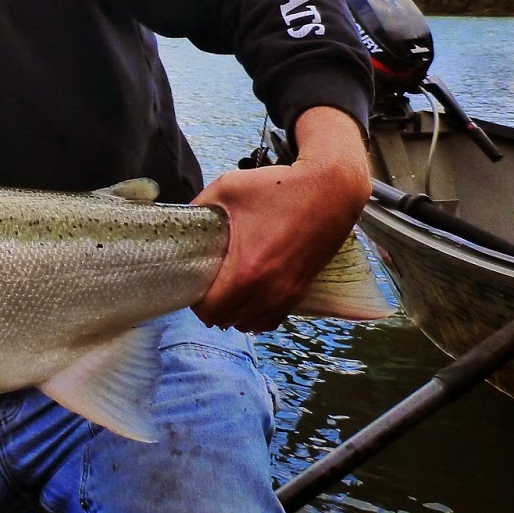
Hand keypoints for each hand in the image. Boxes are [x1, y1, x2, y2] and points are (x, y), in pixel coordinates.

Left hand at [191, 106, 369, 332]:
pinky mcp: (301, 292)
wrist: (330, 190)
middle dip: (212, 307)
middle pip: (226, 321)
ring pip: (250, 325)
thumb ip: (198, 208)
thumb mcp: (227, 188)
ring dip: (234, 314)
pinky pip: (273, 320)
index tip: (194, 280)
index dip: (195, 299)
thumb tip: (183, 223)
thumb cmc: (277, 187)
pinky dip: (257, 315)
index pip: (209, 310)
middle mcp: (268, 291)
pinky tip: (250, 298)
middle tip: (208, 283)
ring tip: (227, 291)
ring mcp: (287, 294)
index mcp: (246, 271)